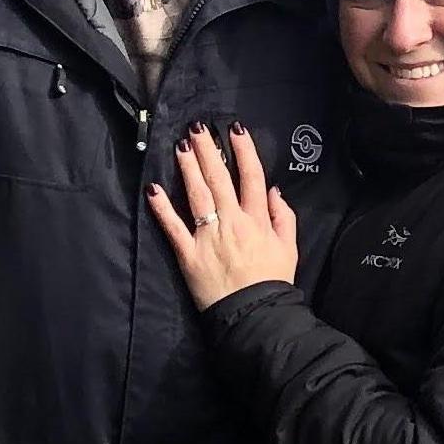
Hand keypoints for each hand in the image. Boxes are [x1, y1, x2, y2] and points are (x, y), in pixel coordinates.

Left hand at [149, 124, 300, 306]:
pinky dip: (162, 207)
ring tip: (181, 146)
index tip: (234, 129)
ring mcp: (208, 237)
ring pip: (197, 195)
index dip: (243, 151)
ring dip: (188, 168)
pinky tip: (153, 188)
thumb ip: (282, 217)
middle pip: (219, 179)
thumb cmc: (272, 281)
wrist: (254, 314)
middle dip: (208, 151)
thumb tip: (272, 191)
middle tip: (198, 129)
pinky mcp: (188, 253)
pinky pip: (173, 227)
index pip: (250, 177)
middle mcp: (232, 222)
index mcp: (257, 220)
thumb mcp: (289, 248)